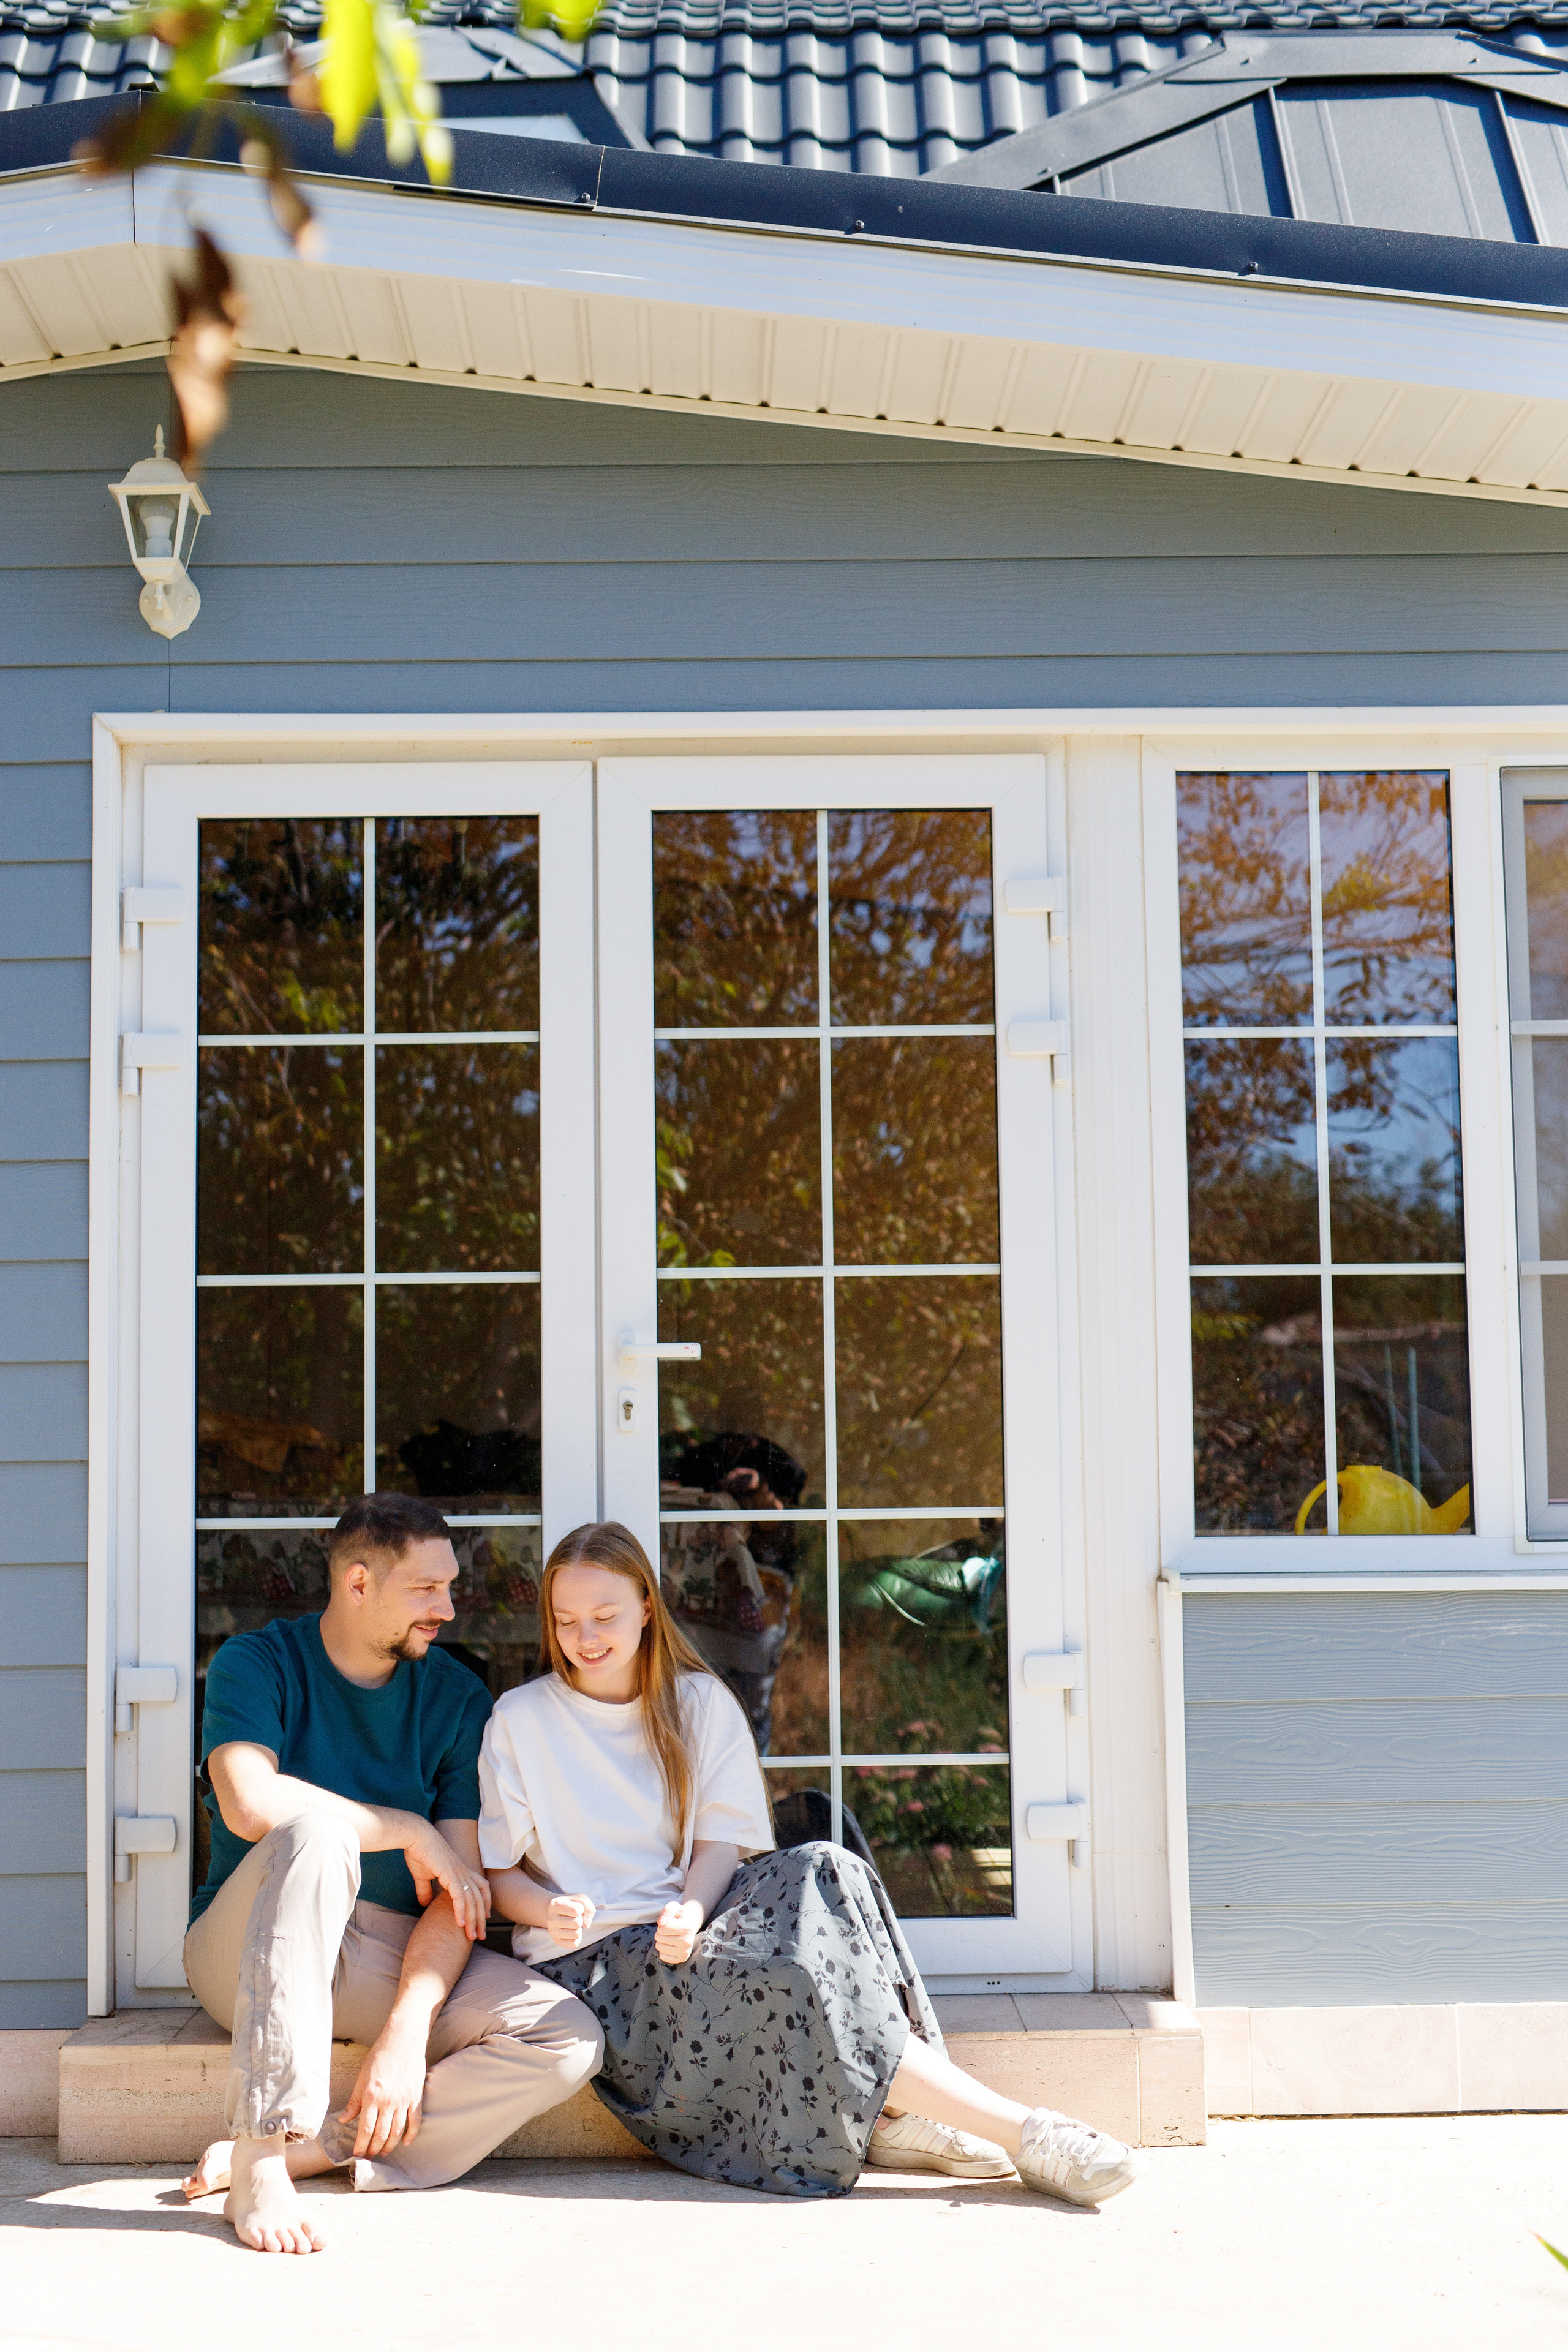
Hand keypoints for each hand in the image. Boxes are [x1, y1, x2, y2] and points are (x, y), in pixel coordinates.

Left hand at [344, 2021, 427, 2158]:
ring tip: (383, 2152)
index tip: (357, 2154)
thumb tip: (344, 2119)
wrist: (404, 2039)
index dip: (361, 2146)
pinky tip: (405, 2143)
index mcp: (372, 2096)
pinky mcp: (416, 2097)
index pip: (365, 2129)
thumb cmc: (380, 2055)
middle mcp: (388, 2101)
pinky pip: (415, 2121)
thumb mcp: (362, 2077)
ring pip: (397, 2132)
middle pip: (381, 2134)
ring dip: (389, 2146)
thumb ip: (354, 2101)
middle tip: (369, 2156)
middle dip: (373, 2149)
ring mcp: (404, 2100)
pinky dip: (411, 2134)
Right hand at [402, 1821, 490, 1939]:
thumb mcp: (423, 1875)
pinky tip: (460, 1924)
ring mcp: (459, 1873)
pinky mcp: (450, 1875)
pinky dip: (461, 1911)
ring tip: (471, 1936)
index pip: (482, 1886)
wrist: (415, 1836)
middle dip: (481, 1919)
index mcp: (460, 1869)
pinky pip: (459, 1897)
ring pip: (472, 1900)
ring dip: (472, 1920)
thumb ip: (426, 1890)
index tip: (484, 1917)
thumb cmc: (419, 1852)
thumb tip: (425, 1904)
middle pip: (480, 1898)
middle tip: (481, 1936)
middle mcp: (464, 1871)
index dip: (485, 1901)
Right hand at [547, 1894, 595, 1950]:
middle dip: (580, 1919)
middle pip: (577, 1923)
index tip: (575, 1907)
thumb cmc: (570, 1904)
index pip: (577, 1910)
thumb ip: (588, 1906)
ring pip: (576, 1934)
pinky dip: (578, 1938)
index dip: (581, 1909)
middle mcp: (551, 1919)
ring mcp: (553, 1931)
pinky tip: (573, 1931)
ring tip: (573, 1924)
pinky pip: (574, 1944)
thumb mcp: (580, 1899)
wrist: (554, 1911)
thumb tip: (587, 1925)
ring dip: (579, 1929)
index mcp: (555, 1904)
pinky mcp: (556, 1941)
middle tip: (574, 1917)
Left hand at [654, 1899, 701, 1964]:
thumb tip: (661, 1923)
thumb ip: (667, 1911)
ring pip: (659, 1947)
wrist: (690, 1924)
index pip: (662, 1928)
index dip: (662, 1924)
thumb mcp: (673, 1907)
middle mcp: (687, 1942)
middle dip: (660, 1932)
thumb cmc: (679, 1915)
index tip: (669, 1922)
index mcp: (686, 1928)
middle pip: (659, 1938)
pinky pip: (663, 1956)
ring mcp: (685, 1952)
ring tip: (669, 1936)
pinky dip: (663, 1950)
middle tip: (669, 1929)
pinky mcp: (682, 1959)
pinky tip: (670, 1944)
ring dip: (661, 1940)